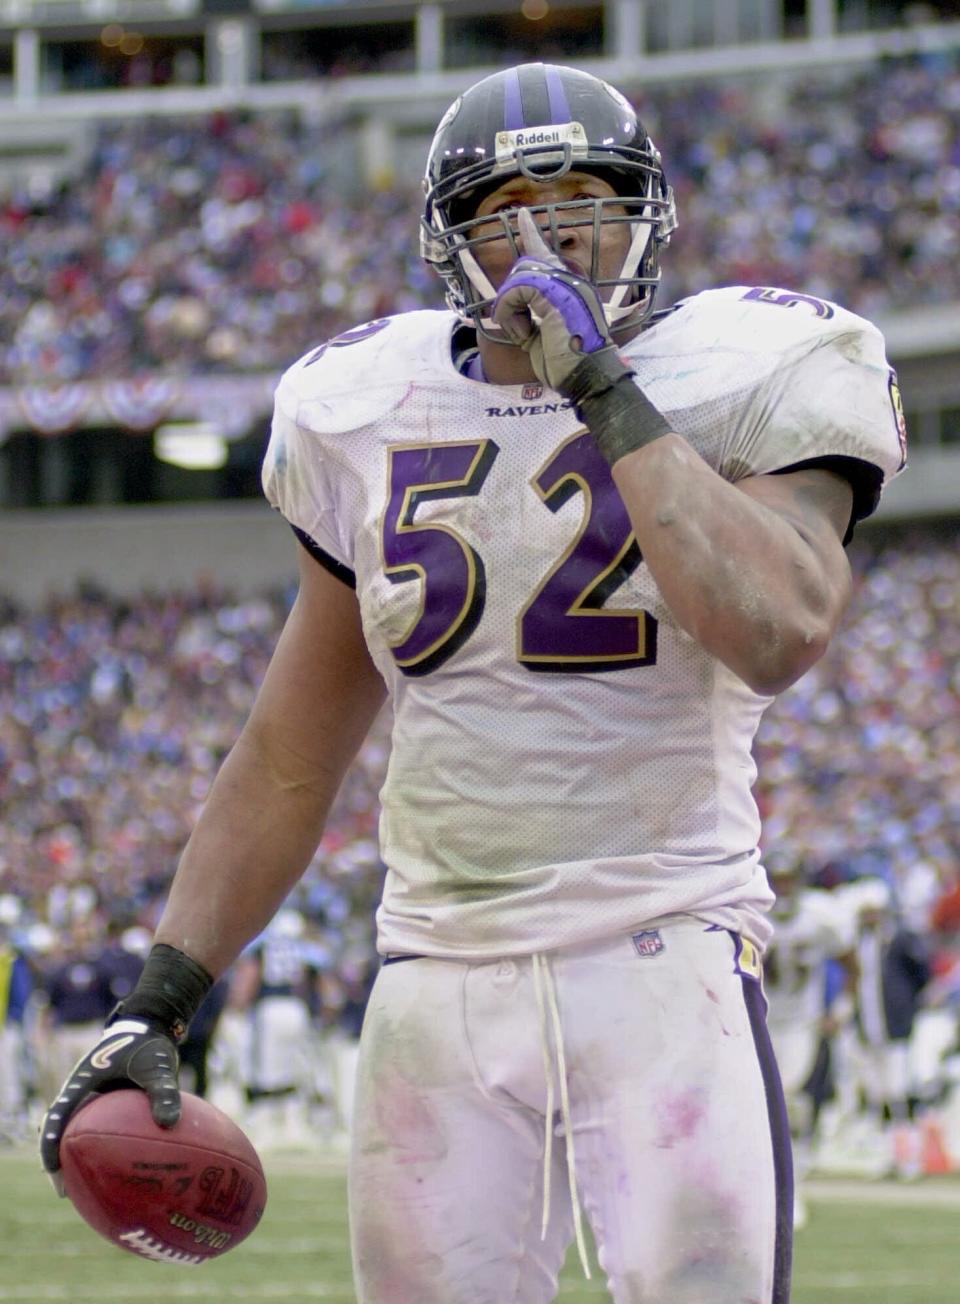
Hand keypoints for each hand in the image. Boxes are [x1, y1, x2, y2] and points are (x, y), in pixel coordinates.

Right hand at [39, 1017, 180, 1195]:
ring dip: (75, 1155)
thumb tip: (170, 1124)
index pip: (57, 1117)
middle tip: (64, 1190)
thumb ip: (164, 1091)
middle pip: (60, 1130)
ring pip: (75, 1130)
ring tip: (83, 1188)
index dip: (50, 1144)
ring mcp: (91, 1097)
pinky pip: (95, 1128)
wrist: (151, 1027)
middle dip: (57, 1159)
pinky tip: (114, 1170)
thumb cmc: (149, 1044)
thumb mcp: (158, 1065)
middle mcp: (82, 1092)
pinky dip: (97, 1147)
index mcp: (83, 1082)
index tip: (52, 1169)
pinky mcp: (104, 1102)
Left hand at [492, 207, 614, 392]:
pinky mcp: (555, 292)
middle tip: (518, 327)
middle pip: (526, 264)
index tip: (521, 215)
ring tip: (523, 333)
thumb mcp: (541, 337)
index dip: (531, 234)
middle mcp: (570, 281)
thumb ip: (528, 319)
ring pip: (519, 276)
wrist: (587, 376)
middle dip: (511, 293)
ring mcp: (565, 284)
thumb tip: (507, 312)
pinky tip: (524, 333)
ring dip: (511, 308)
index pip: (546, 254)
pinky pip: (516, 289)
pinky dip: (511, 313)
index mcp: (570, 289)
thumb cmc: (567, 365)